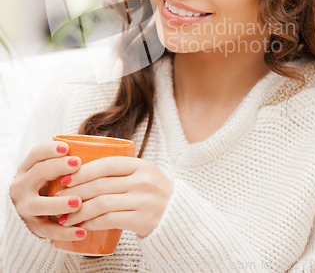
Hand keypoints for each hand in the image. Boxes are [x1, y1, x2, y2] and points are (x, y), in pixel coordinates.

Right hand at [9, 142, 86, 240]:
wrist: (32, 212)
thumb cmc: (49, 184)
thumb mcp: (50, 171)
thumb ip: (66, 161)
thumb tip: (100, 146)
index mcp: (27, 168)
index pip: (36, 154)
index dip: (50, 150)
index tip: (66, 147)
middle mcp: (22, 186)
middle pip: (38, 173)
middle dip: (57, 167)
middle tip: (77, 163)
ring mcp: (25, 208)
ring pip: (39, 205)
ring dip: (59, 203)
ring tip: (78, 202)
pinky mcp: (34, 228)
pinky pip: (49, 231)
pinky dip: (66, 232)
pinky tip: (83, 231)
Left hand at [57, 156, 173, 237]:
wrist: (178, 217)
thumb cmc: (153, 195)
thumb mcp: (144, 175)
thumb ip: (122, 171)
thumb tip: (83, 168)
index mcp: (142, 165)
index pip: (107, 164)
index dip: (84, 171)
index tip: (66, 179)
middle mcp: (144, 180)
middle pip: (101, 184)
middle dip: (76, 193)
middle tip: (60, 200)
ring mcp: (144, 200)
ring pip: (102, 203)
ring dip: (79, 211)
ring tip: (66, 218)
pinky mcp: (143, 219)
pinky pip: (110, 220)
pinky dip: (92, 223)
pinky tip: (82, 226)